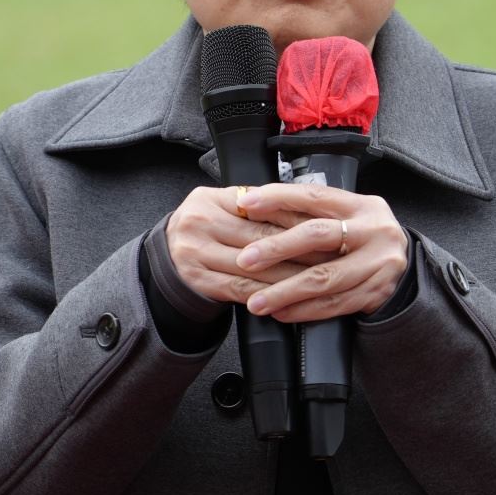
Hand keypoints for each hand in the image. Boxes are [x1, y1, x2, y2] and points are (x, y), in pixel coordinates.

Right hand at [163, 186, 318, 305]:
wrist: (164, 258)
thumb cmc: (204, 230)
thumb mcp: (220, 207)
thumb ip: (254, 207)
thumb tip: (304, 209)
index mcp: (209, 199)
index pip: (261, 208)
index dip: (296, 219)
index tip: (324, 228)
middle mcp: (199, 223)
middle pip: (260, 238)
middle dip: (300, 248)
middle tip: (331, 255)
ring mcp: (195, 254)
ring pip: (254, 266)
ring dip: (290, 274)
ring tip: (318, 277)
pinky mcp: (198, 281)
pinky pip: (241, 288)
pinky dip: (269, 292)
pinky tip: (290, 295)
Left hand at [233, 183, 409, 323]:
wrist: (404, 267)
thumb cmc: (362, 238)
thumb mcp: (344, 216)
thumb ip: (307, 213)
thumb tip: (254, 206)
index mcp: (361, 205)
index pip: (314, 196)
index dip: (278, 197)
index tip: (247, 203)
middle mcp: (374, 230)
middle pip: (318, 235)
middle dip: (277, 248)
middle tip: (245, 260)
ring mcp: (378, 263)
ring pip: (325, 278)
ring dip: (285, 291)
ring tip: (256, 301)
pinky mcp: (377, 292)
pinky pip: (334, 304)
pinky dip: (304, 310)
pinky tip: (281, 312)